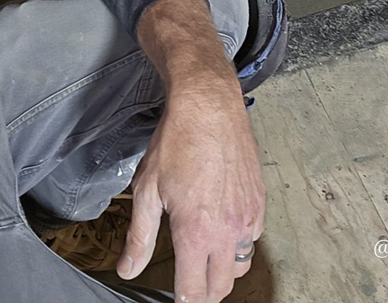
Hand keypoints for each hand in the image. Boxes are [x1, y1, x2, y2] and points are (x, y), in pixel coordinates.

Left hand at [117, 80, 265, 301]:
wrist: (208, 105)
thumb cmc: (177, 141)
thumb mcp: (147, 189)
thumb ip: (139, 236)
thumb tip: (128, 269)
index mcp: (196, 232)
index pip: (194, 293)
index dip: (183, 302)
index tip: (176, 298)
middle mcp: (227, 230)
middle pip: (222, 287)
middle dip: (204, 293)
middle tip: (189, 282)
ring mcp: (248, 215)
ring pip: (241, 264)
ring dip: (224, 268)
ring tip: (206, 254)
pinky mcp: (259, 200)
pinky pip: (253, 237)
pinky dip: (240, 241)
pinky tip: (222, 223)